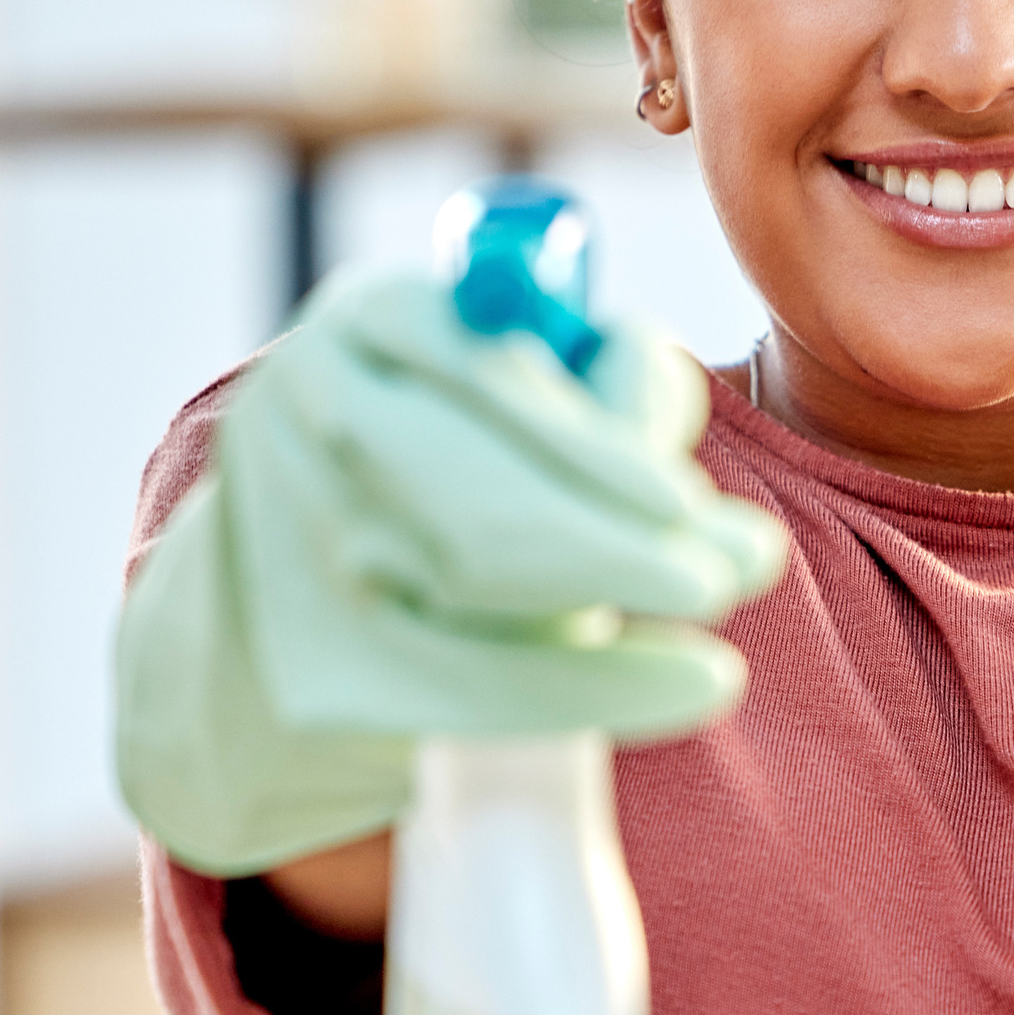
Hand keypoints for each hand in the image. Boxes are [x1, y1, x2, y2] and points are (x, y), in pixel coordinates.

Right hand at [115, 268, 787, 876]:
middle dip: (622, 544)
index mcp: (371, 322)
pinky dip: (594, 691)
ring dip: (619, 609)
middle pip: (473, 499)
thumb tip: (707, 479)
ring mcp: (292, 553)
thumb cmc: (453, 479)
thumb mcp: (521, 402)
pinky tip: (684, 684)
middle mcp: (307, 421)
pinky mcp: (311, 672)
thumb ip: (618, 401)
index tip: (692, 506)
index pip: (487, 379)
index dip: (603, 452)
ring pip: (474, 594)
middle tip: (740, 570)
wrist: (273, 617)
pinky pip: (471, 692)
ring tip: (714, 622)